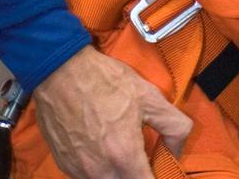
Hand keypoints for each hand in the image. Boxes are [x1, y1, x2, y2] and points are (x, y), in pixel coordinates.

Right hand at [34, 43, 192, 177]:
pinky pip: (86, 176)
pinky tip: (98, 144)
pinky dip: (97, 168)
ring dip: (116, 172)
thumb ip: (173, 125)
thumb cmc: (104, 80)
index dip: (155, 178)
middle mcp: (100, 172)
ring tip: (117, 146)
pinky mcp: (64, 165)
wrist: (60, 70)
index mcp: (124, 157)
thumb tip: (179, 149)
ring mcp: (79, 171)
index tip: (156, 168)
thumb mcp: (148, 95)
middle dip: (136, 175)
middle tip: (139, 155)